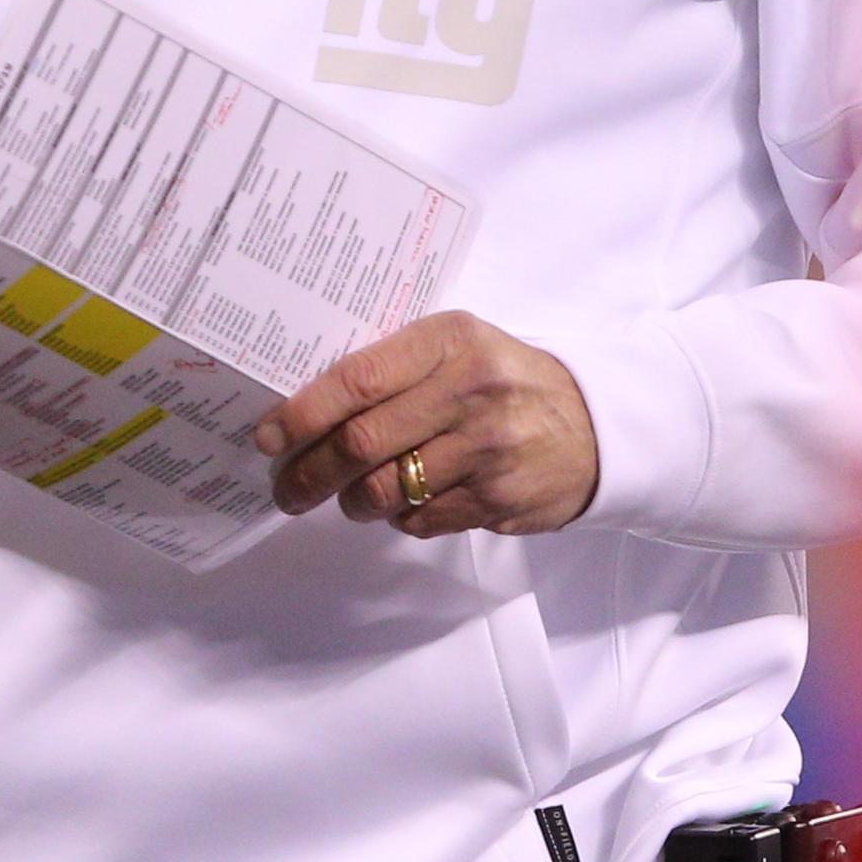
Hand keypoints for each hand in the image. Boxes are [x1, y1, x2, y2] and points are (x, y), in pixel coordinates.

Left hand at [253, 311, 598, 538]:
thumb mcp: (459, 347)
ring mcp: (487, 450)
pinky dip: (399, 518)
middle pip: (362, 443)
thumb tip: (306, 405)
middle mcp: (470, 391)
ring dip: (351, 502)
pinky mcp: (498, 499)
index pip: (358, 379)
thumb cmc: (505, 380)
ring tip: (347, 497)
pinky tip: (406, 502)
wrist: (594, 424)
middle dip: (309, 473)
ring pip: (385, 490)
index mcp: (450, 341)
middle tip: (287, 488)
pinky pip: (420, 520)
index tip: (268, 436)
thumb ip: (395, 365)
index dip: (303, 414)